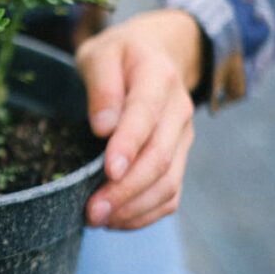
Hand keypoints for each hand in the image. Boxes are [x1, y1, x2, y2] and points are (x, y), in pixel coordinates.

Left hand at [75, 9, 201, 229]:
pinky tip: (116, 220)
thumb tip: (103, 126)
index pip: (145, 115)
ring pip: (168, 182)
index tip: (108, 170)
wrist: (157, 53)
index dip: (128, 145)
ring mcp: (182, 137)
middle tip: (92, 210)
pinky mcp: (179, 156)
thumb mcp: (100, 53)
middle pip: (159, 157)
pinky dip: (146, 212)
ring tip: (98, 219)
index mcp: (157, 76)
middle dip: (126, 189)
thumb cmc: (119, 54)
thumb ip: (101, 84)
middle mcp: (178, 110)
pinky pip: (170, 193)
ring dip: (134, 207)